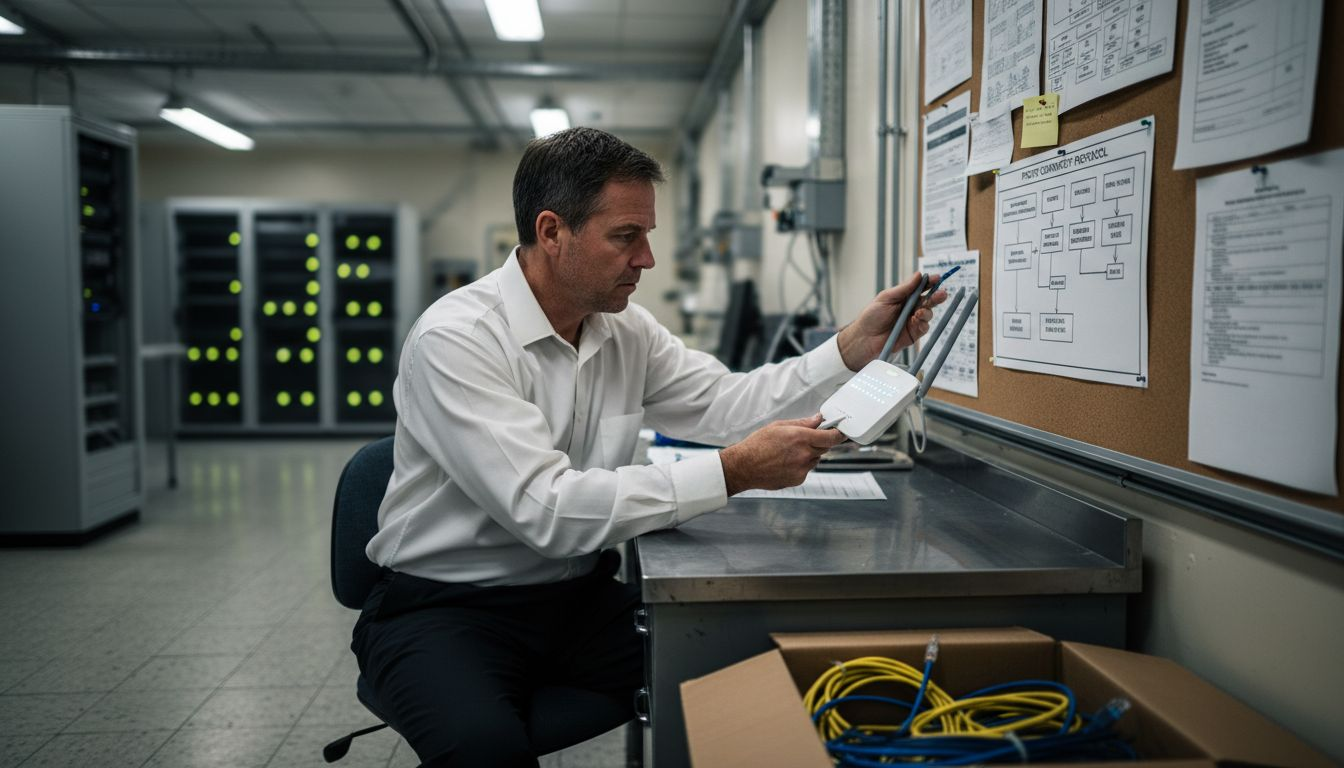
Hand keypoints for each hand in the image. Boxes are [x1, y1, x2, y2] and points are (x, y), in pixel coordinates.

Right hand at [719, 415, 849, 494]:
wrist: (744, 467)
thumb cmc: (757, 445)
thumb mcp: (779, 426)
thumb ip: (802, 423)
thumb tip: (817, 419)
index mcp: (801, 438)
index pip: (831, 437)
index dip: (839, 434)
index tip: (841, 431)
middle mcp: (804, 454)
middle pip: (824, 447)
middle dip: (819, 442)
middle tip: (803, 440)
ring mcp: (802, 469)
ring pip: (815, 459)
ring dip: (808, 454)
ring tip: (788, 452)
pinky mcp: (798, 479)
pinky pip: (806, 469)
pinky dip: (800, 465)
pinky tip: (784, 462)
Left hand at [836, 272, 948, 370]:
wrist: (864, 338)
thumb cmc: (871, 317)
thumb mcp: (886, 298)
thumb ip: (904, 288)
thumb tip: (918, 275)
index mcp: (903, 297)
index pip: (920, 288)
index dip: (929, 283)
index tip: (937, 278)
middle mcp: (910, 308)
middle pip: (928, 300)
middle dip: (936, 296)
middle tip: (941, 293)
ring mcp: (912, 321)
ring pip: (928, 313)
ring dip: (928, 311)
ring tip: (920, 312)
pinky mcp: (913, 334)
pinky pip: (924, 327)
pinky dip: (923, 323)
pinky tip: (918, 320)